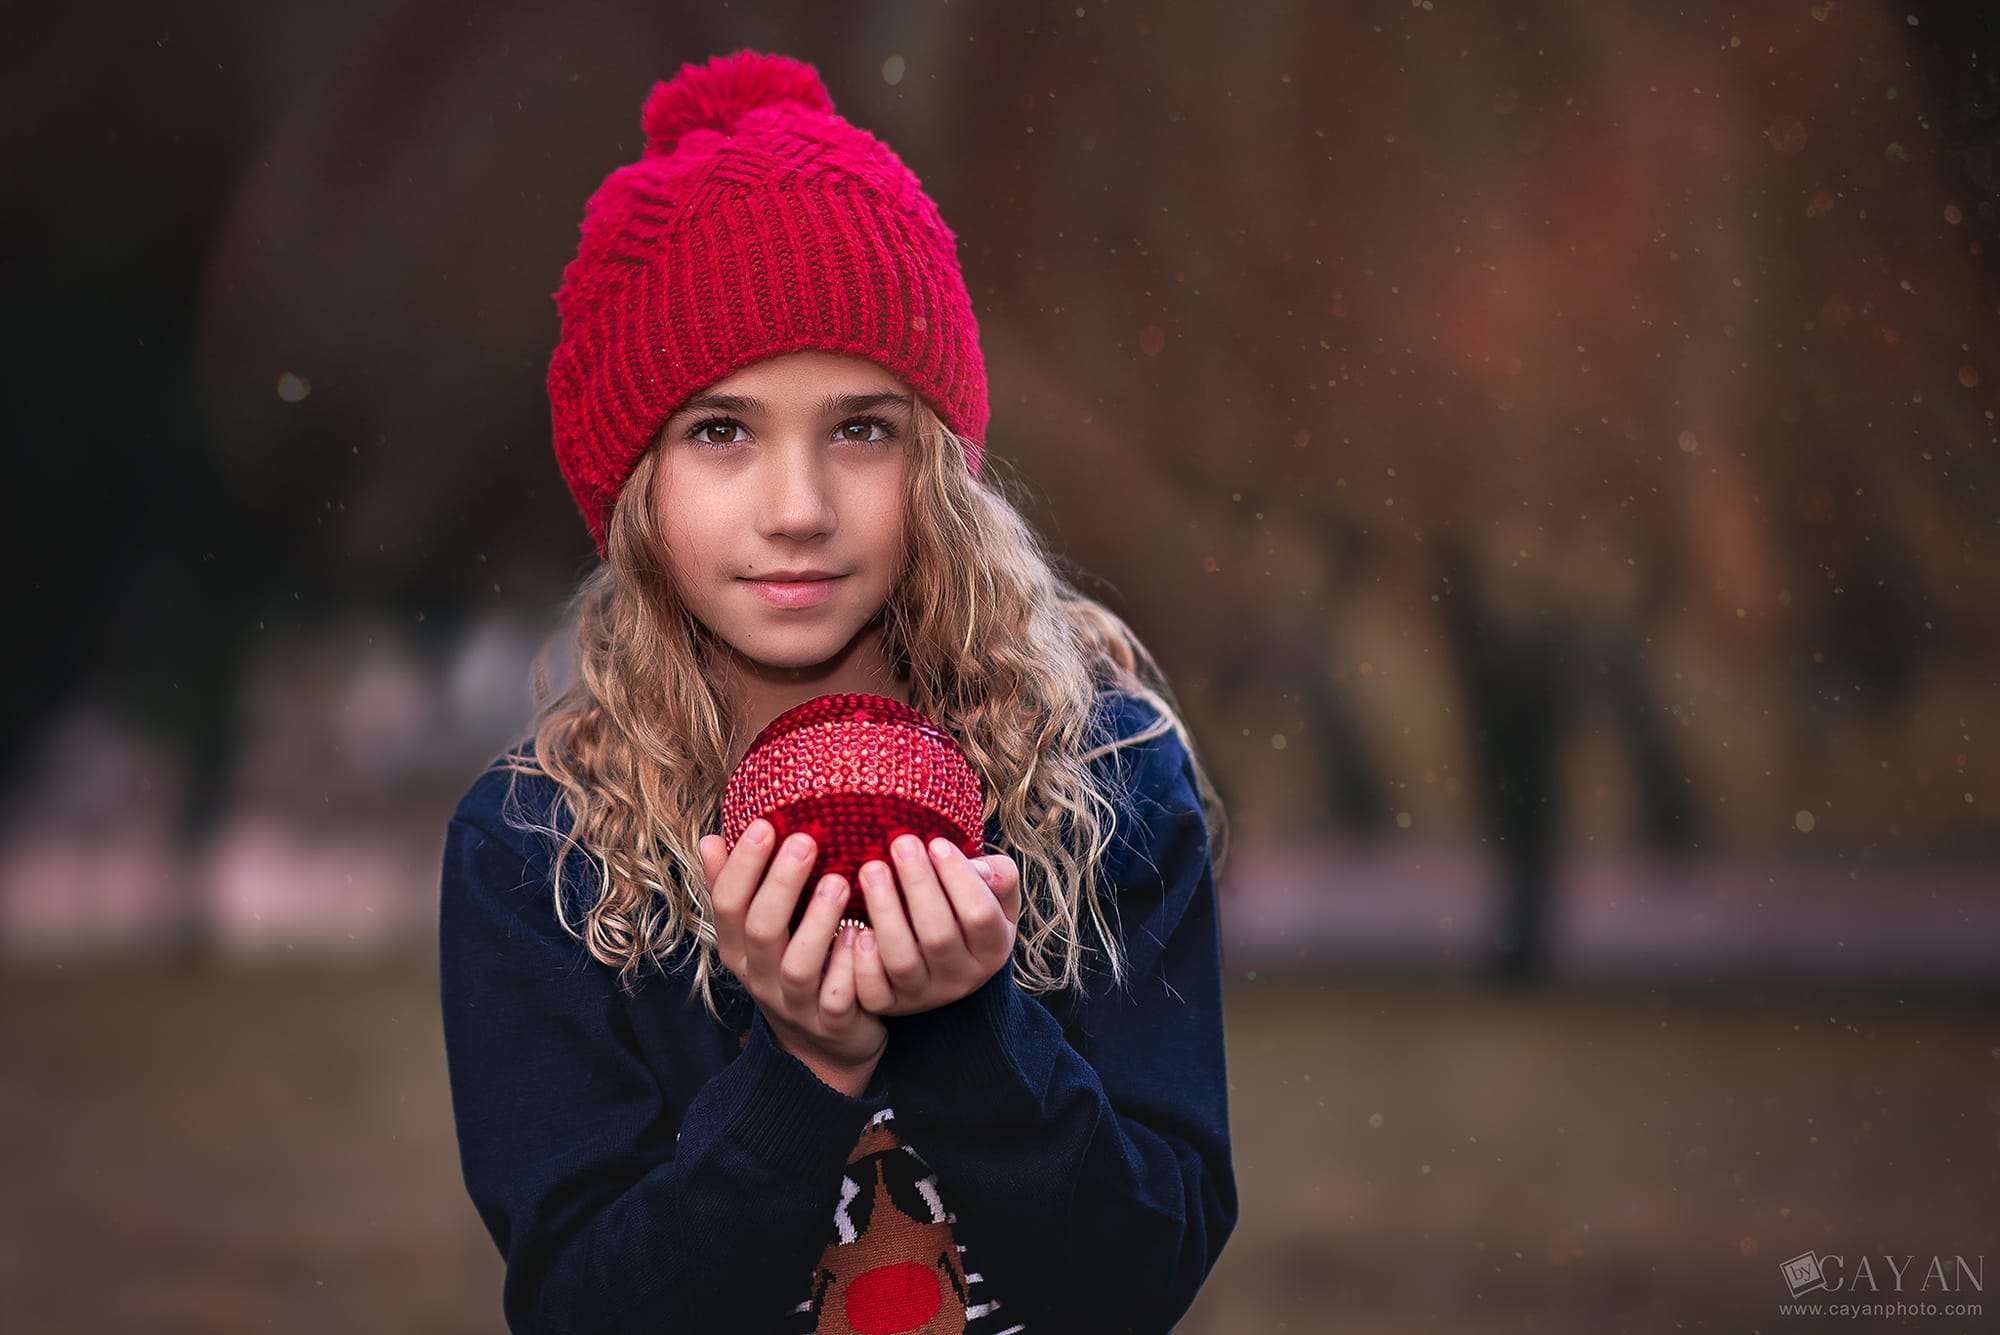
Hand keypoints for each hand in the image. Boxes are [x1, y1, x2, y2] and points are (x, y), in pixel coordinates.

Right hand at [700, 821, 885, 1091]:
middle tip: (807, 841)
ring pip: (799, 966)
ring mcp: (796, 1004)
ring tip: (839, 882)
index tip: (766, 823)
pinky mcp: (833, 1024)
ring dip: (817, 922)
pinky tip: (863, 936)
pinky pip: (839, 999)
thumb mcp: (758, 931)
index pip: (727, 905)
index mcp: (738, 949)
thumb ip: (735, 888)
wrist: (824, 1045)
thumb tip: (710, 839)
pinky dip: (849, 967)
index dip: (743, 866)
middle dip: (780, 884)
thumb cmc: (792, 965)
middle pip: (761, 931)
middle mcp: (760, 977)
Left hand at [849, 834, 1021, 1017]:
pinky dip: (862, 961)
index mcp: (992, 949)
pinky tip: (855, 926)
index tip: (937, 843)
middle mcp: (960, 978)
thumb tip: (981, 867)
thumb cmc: (964, 913)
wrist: (943, 963)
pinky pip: (873, 992)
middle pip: (939, 936)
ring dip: (884, 912)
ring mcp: (923, 994)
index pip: (981, 916)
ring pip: (902, 961)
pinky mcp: (888, 1004)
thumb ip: (999, 877)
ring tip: (871, 869)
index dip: (959, 878)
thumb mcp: (994, 896)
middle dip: (918, 884)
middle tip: (901, 843)